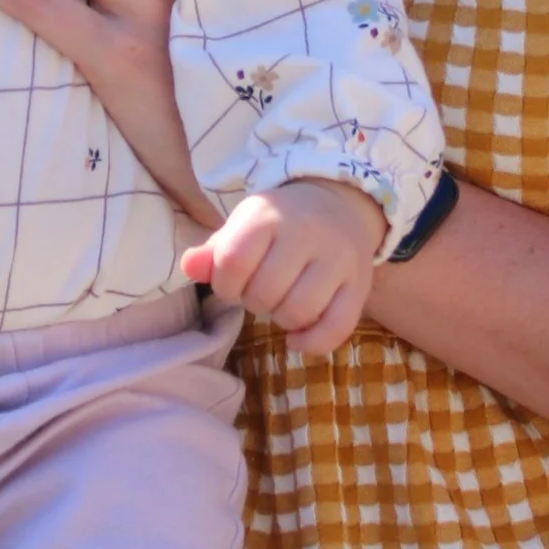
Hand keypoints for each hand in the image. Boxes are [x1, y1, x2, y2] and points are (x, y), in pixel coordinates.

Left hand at [183, 178, 383, 356]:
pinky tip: (297, 337)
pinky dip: (311, 342)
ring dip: (282, 319)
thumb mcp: (245, 226)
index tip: (233, 281)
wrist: (340, 206)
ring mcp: (338, 259)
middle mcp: (307, 232)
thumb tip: (189, 267)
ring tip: (282, 303)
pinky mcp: (359, 285)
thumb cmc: (281, 223)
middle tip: (261, 289)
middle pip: (265, 292)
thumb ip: (215, 251)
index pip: (233, 262)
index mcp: (269, 213)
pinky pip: (336, 328)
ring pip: (299, 311)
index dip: (225, 283)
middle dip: (254, 301)